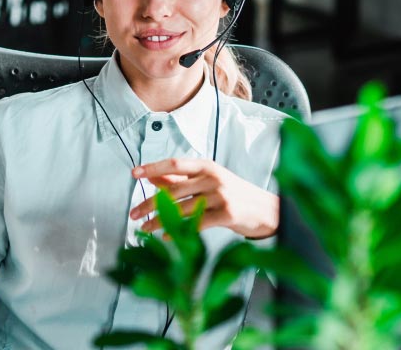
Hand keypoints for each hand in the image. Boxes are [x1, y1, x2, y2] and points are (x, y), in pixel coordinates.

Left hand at [129, 158, 278, 238]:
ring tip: (145, 228)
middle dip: (150, 203)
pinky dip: (178, 231)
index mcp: (207, 166)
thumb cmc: (233, 194)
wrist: (266, 210)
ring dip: (159, 220)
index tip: (134, 173)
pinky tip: (166, 237)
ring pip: (182, 209)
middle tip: (133, 213)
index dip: (153, 167)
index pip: (175, 164)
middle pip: (174, 190)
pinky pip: (196, 224)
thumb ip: (179, 179)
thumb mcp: (208, 181)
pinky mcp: (227, 214)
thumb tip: (151, 176)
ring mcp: (221, 195)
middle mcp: (213, 178)